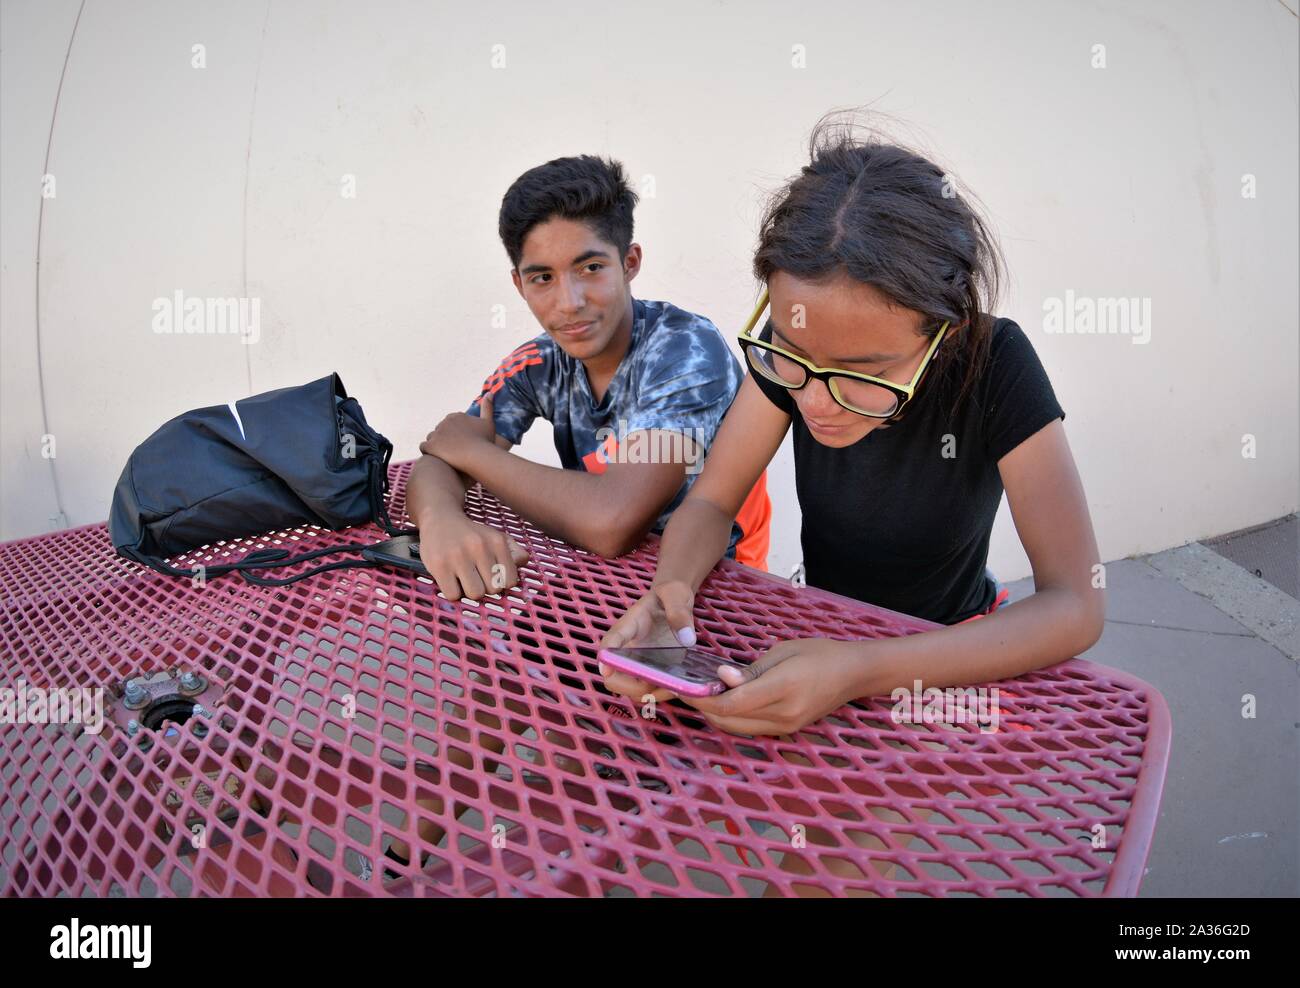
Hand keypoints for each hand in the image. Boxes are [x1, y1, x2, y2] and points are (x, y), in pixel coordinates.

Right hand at [417, 513, 528, 600]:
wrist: (440, 519)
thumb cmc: (473, 535)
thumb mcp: (498, 537)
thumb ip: (515, 552)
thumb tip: (521, 563)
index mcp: (497, 542)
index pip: (510, 581)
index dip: (501, 583)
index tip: (491, 576)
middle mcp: (479, 547)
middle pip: (493, 590)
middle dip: (485, 587)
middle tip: (475, 576)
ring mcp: (458, 556)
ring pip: (475, 595)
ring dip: (469, 591)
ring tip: (463, 579)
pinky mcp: (439, 565)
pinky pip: (453, 596)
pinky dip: (453, 592)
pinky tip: (451, 579)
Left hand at [419, 393, 498, 468]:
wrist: (477, 456)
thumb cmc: (484, 441)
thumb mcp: (488, 422)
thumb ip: (487, 407)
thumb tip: (489, 393)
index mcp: (456, 416)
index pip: (451, 423)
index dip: (455, 433)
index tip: (460, 442)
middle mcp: (444, 422)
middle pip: (440, 430)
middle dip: (444, 438)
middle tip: (452, 450)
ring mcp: (436, 433)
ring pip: (431, 437)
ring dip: (435, 445)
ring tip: (443, 455)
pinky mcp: (430, 445)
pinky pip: (423, 447)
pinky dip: (427, 451)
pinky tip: (435, 457)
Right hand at [597, 580, 697, 704]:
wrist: (676, 601)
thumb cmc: (670, 594)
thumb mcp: (676, 594)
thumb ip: (679, 611)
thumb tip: (686, 638)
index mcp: (629, 626)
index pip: (610, 642)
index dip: (606, 658)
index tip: (606, 669)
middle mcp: (628, 648)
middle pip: (613, 676)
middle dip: (629, 686)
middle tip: (654, 683)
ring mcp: (638, 661)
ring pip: (629, 688)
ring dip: (647, 694)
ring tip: (673, 688)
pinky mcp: (652, 670)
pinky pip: (648, 690)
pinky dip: (660, 695)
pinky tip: (678, 688)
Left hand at [683, 638, 863, 736]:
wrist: (853, 674)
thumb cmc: (819, 654)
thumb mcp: (782, 652)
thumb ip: (751, 669)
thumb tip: (722, 677)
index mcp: (784, 688)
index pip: (734, 703)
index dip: (705, 698)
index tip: (685, 687)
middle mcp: (784, 714)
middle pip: (731, 720)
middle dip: (705, 708)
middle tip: (686, 690)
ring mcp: (787, 727)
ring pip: (738, 728)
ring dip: (716, 715)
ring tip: (701, 695)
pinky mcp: (788, 730)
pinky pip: (751, 729)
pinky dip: (733, 718)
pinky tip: (725, 703)